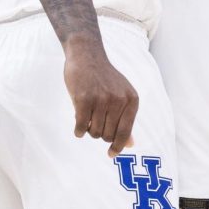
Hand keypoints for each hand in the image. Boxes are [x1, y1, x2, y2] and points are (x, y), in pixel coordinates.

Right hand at [63, 39, 137, 158]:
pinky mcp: (84, 99)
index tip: (111, 154)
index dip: (118, 146)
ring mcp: (101, 99)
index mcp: (131, 100)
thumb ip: (125, 119)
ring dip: (88, 129)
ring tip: (87, 116)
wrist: (87, 55)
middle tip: (94, 121)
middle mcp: (119, 100)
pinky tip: (77, 125)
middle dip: (99, 133)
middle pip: (108, 135)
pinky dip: (78, 130)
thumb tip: (130, 145)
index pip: (125, 132)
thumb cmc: (103, 78)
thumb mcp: (121, 95)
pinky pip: (81, 127)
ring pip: (94, 132)